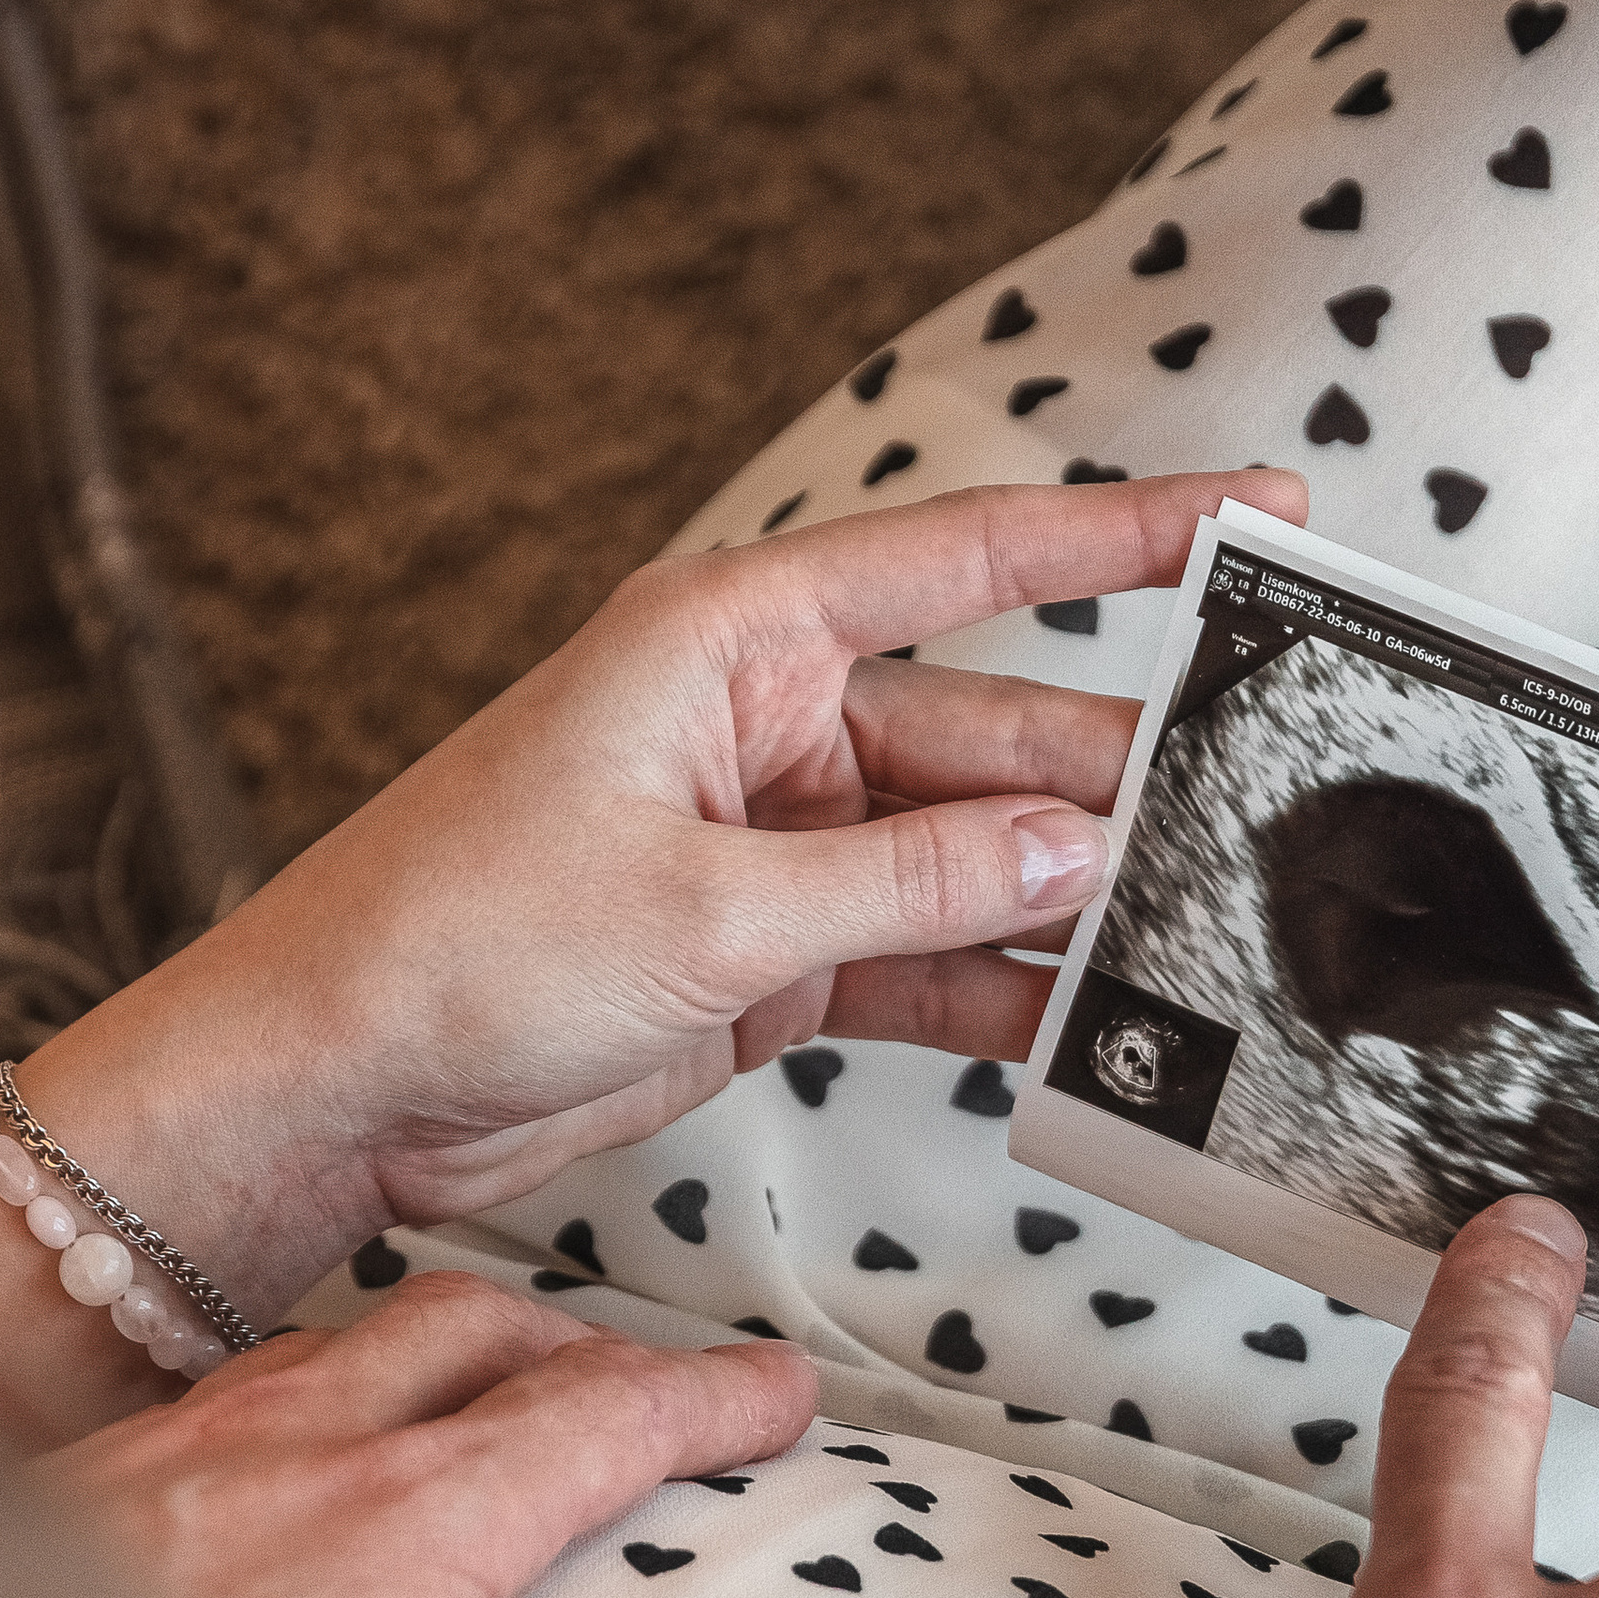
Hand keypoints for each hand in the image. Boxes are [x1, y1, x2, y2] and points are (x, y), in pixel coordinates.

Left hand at [0, 468, 1303, 1431]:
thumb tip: (1079, 849)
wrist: (336, 1082)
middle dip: (1118, 784)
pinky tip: (1092, 1031)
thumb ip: (908, 880)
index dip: (1127, 535)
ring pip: (970, 857)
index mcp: (738, 638)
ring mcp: (777, 842)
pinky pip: (922, 954)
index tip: (1262, 514)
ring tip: (1200, 947)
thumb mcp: (706, 908)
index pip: (971, 558)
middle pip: (994, 734)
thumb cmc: (456, 943)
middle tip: (1255, 826)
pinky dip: (998, 992)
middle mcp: (768, 722)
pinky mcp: (770, 950)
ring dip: (1070, 907)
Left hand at [49, 1274, 847, 1597]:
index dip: (710, 1403)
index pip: (600, 1422)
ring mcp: (185, 1453)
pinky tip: (314, 1445)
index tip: (790, 1397)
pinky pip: (259, 1377)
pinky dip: (349, 1376)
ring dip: (479, 1344)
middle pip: (489, 1338)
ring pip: (368, 1342)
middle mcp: (295, 1453)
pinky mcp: (101, 1480)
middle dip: (608, 1348)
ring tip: (528, 1383)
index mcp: (396, 1525)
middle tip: (685, 1383)